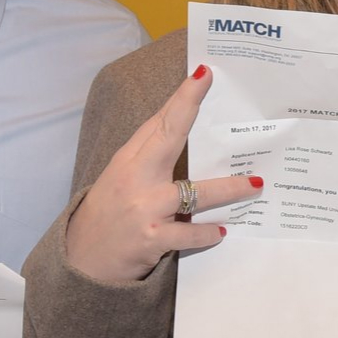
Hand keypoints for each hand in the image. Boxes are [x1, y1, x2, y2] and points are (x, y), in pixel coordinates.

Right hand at [66, 66, 264, 283]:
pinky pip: (189, 234)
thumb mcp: (120, 178)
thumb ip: (149, 156)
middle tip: (210, 85)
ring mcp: (145, 209)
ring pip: (195, 193)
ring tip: (255, 184)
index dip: (181, 98)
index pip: (157, 123)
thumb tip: (183, 130)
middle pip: (167, 138)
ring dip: (229, 189)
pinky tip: (221, 232)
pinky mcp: (152, 239)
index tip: (201, 74)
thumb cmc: (107, 214)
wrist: (81, 262)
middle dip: (189, 108)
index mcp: (128, 161)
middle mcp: (135, 179)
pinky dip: (207, 233)